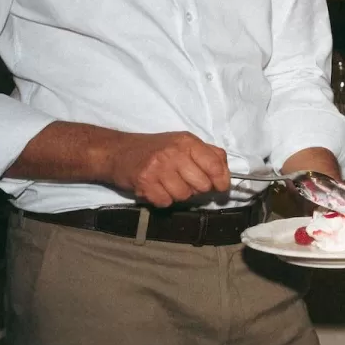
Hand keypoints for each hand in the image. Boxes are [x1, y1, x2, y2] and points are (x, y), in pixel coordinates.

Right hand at [104, 131, 230, 205]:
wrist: (118, 152)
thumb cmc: (155, 149)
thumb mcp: (183, 142)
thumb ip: (208, 154)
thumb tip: (226, 172)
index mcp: (187, 142)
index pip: (215, 165)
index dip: (221, 180)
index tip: (220, 187)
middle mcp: (173, 153)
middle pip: (202, 185)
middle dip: (197, 188)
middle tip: (185, 181)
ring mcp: (158, 168)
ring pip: (185, 196)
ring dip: (178, 194)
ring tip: (167, 183)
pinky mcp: (145, 183)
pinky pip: (166, 203)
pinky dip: (162, 199)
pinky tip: (156, 188)